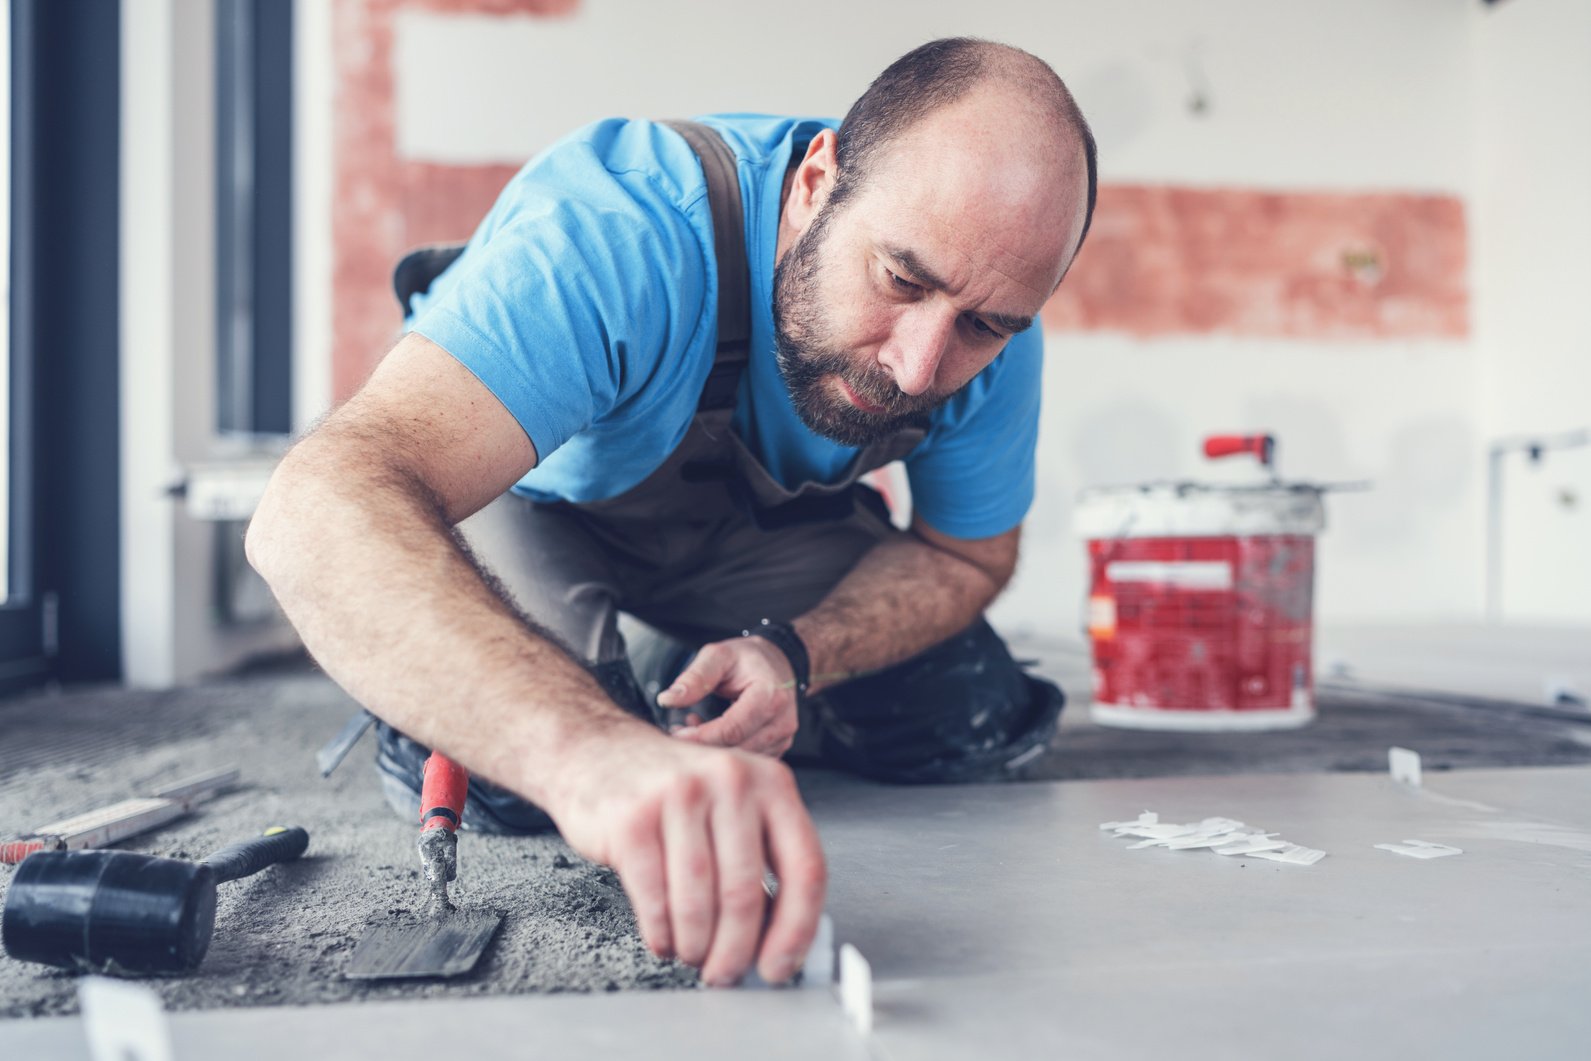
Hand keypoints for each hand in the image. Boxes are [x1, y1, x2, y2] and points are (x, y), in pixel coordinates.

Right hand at [546, 729, 825, 986]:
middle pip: (746, 895)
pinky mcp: (632, 820)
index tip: (780, 966)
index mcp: (770, 783)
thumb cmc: (671, 787)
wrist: (595, 750)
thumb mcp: (732, 806)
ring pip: (698, 904)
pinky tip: (664, 935)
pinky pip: (655, 901)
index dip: (796, 930)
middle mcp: (730, 781)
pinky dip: (661, 934)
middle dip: (735, 952)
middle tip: (725, 974)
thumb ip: (761, 861)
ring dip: (695, 946)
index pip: (806, 868)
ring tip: (692, 952)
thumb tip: (777, 939)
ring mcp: (679, 796)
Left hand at [656, 636, 798, 755]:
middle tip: (676, 731)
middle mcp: (782, 721)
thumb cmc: (747, 658)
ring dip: (711, 747)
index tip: (675, 733)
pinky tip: (708, 732)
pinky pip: (747, 758)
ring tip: (690, 725)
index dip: (701, 736)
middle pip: (736, 748)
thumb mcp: (718, 655)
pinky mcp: (778, 748)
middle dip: (702, 744)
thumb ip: (694, 677)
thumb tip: (667, 700)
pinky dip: (724, 749)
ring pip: (740, 757)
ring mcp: (783, 738)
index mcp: (771, 696)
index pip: (732, 729)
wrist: (777, 661)